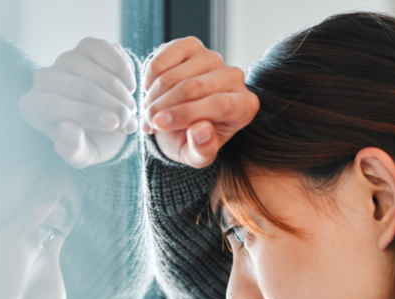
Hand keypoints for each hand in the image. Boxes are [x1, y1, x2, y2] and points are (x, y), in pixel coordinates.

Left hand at [18, 38, 137, 168]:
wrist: (111, 123)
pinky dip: (124, 72)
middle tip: (128, 122)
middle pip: (76, 87)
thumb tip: (67, 128)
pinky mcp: (86, 46)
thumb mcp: (82, 155)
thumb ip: (71, 149)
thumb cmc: (91, 142)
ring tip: (130, 112)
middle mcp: (43, 79)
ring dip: (120, 94)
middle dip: (109, 105)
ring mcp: (65, 60)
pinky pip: (106, 52)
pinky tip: (130, 89)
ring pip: (94, 72)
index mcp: (32, 108)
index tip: (113, 124)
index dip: (85, 114)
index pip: (52, 105)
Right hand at [142, 37, 258, 167]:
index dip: (185, 114)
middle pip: (195, 88)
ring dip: (154, 96)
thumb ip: (202, 149)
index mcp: (245, 106)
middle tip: (149, 122)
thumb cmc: (192, 140)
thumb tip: (200, 130)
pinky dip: (150, 78)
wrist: (177, 121)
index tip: (159, 124)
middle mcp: (234, 77)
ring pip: (176, 74)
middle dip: (164, 106)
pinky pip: (164, 57)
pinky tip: (150, 92)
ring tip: (149, 112)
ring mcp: (213, 58)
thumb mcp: (197, 156)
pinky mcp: (192, 46)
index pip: (220, 105)